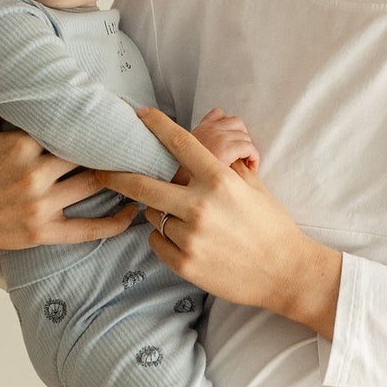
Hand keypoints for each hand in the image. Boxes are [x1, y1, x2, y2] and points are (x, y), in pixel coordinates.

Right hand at [0, 106, 137, 272]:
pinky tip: (133, 211)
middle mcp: (34, 175)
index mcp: (20, 146)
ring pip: (94, 185)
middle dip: (113, 141)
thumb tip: (16, 77)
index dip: (93, 114)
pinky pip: (88, 229)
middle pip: (88, 153)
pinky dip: (115, 222)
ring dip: (120, 175)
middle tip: (137, 132)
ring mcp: (41, 206)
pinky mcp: (44, 232)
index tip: (115, 105)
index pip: (67, 123)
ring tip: (142, 163)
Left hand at [91, 106, 342, 336]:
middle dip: (115, 174)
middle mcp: (200, 207)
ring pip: (151, 214)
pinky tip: (184, 239)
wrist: (285, 272)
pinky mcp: (184, 263)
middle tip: (100, 169)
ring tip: (181, 216)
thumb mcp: (254, 187)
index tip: (139, 114)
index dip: (156, 125)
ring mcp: (190, 237)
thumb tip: (209, 143)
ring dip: (157, 210)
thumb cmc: (271, 225)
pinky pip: (156, 241)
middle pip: (142, 184)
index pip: (180, 144)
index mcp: (219, 182)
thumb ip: (226, 165)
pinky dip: (163, 237)